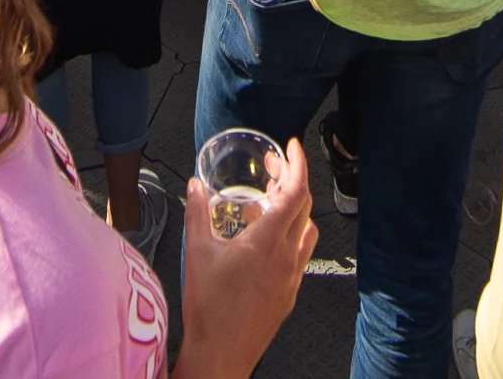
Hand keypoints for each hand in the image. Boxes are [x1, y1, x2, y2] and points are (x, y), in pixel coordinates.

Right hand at [179, 138, 316, 378]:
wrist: (221, 354)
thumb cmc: (210, 310)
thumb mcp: (196, 252)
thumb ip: (197, 213)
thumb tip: (195, 187)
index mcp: (267, 241)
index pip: (296, 191)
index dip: (298, 164)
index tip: (293, 148)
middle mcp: (287, 257)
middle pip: (304, 207)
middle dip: (292, 182)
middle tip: (274, 170)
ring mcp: (291, 277)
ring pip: (307, 232)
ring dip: (294, 211)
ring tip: (268, 205)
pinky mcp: (289, 294)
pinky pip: (300, 256)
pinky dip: (290, 238)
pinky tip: (266, 243)